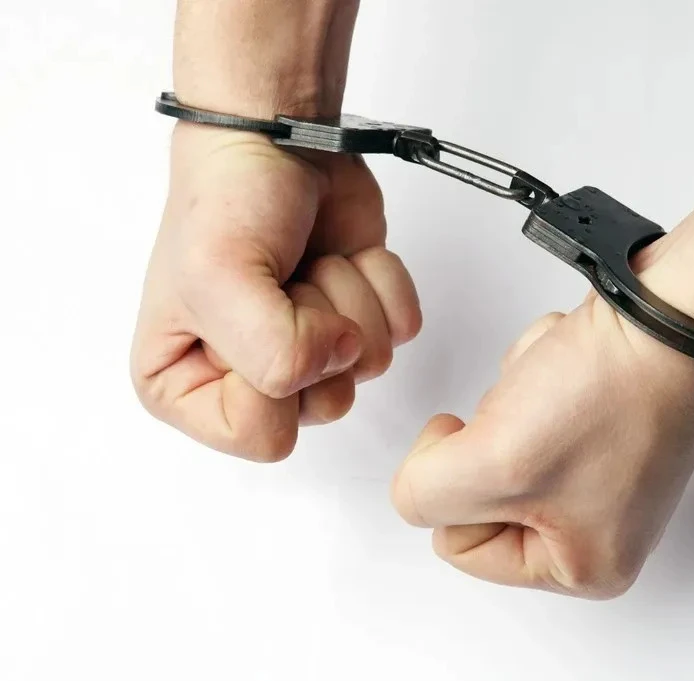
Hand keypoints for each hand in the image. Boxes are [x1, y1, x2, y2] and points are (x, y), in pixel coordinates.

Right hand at [131, 123, 420, 459]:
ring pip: (370, 366)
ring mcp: (313, 353)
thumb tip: (341, 357)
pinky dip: (381, 281)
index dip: (273, 374)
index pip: (260, 435)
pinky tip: (343, 254)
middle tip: (284, 280)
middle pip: (325, 406)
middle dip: (315, 329)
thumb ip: (271, 354)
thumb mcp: (216, 279)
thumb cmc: (226, 200)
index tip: (252, 311)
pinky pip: (404, 328)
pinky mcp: (363, 319)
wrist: (277, 139)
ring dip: (347, 298)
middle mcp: (250, 380)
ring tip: (307, 261)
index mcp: (186, 387)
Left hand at [391, 292, 693, 598]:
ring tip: (561, 382)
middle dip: (493, 436)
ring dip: (513, 397)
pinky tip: (574, 363)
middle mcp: (598, 529)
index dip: (454, 485)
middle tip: (540, 412)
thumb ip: (426, 493)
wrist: (678, 312)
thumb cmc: (612, 389)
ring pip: (498, 438)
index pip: (459, 546)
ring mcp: (602, 471)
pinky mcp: (602, 420)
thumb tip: (420, 488)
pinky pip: (528, 401)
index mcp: (582, 567)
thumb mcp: (491, 461)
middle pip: (478, 491)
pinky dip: (537, 371)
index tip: (492, 440)